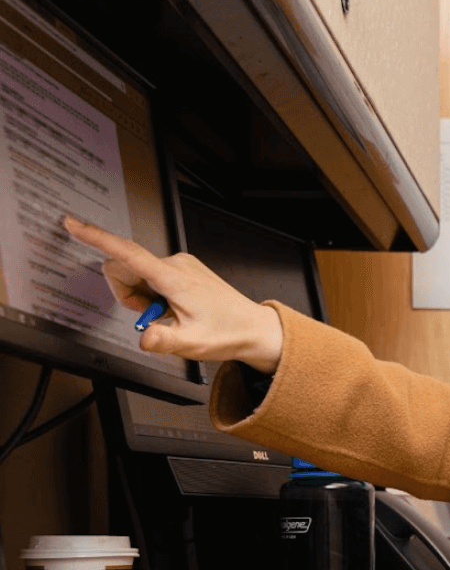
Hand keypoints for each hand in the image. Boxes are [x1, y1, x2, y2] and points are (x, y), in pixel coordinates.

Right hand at [63, 216, 284, 371]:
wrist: (254, 328)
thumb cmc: (228, 332)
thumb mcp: (193, 344)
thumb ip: (164, 341)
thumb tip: (144, 338)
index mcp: (174, 278)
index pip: (127, 253)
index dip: (97, 238)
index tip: (74, 225)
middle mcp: (176, 264)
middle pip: (125, 269)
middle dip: (128, 295)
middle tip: (155, 317)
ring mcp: (180, 265)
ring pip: (137, 275)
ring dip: (142, 297)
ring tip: (170, 315)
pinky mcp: (183, 269)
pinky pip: (152, 277)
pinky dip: (154, 295)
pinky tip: (175, 308)